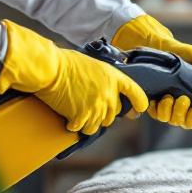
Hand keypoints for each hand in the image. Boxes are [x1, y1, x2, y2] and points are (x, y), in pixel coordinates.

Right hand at [0, 20, 148, 134]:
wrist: (51, 69)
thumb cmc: (66, 63)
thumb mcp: (93, 65)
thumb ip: (104, 80)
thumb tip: (108, 93)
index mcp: (113, 77)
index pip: (134, 90)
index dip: (139, 101)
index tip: (140, 108)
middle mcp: (109, 93)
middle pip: (113, 115)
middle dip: (102, 114)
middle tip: (88, 107)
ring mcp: (97, 106)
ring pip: (98, 125)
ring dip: (87, 122)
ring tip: (75, 112)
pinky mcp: (83, 116)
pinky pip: (83, 128)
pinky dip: (75, 125)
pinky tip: (68, 118)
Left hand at [112, 14, 191, 129]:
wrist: (159, 48)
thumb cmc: (182, 53)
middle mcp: (189, 105)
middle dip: (190, 117)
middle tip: (185, 100)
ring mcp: (173, 107)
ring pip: (176, 121)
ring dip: (174, 112)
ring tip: (170, 97)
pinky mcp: (158, 106)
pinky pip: (159, 116)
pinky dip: (160, 109)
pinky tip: (160, 98)